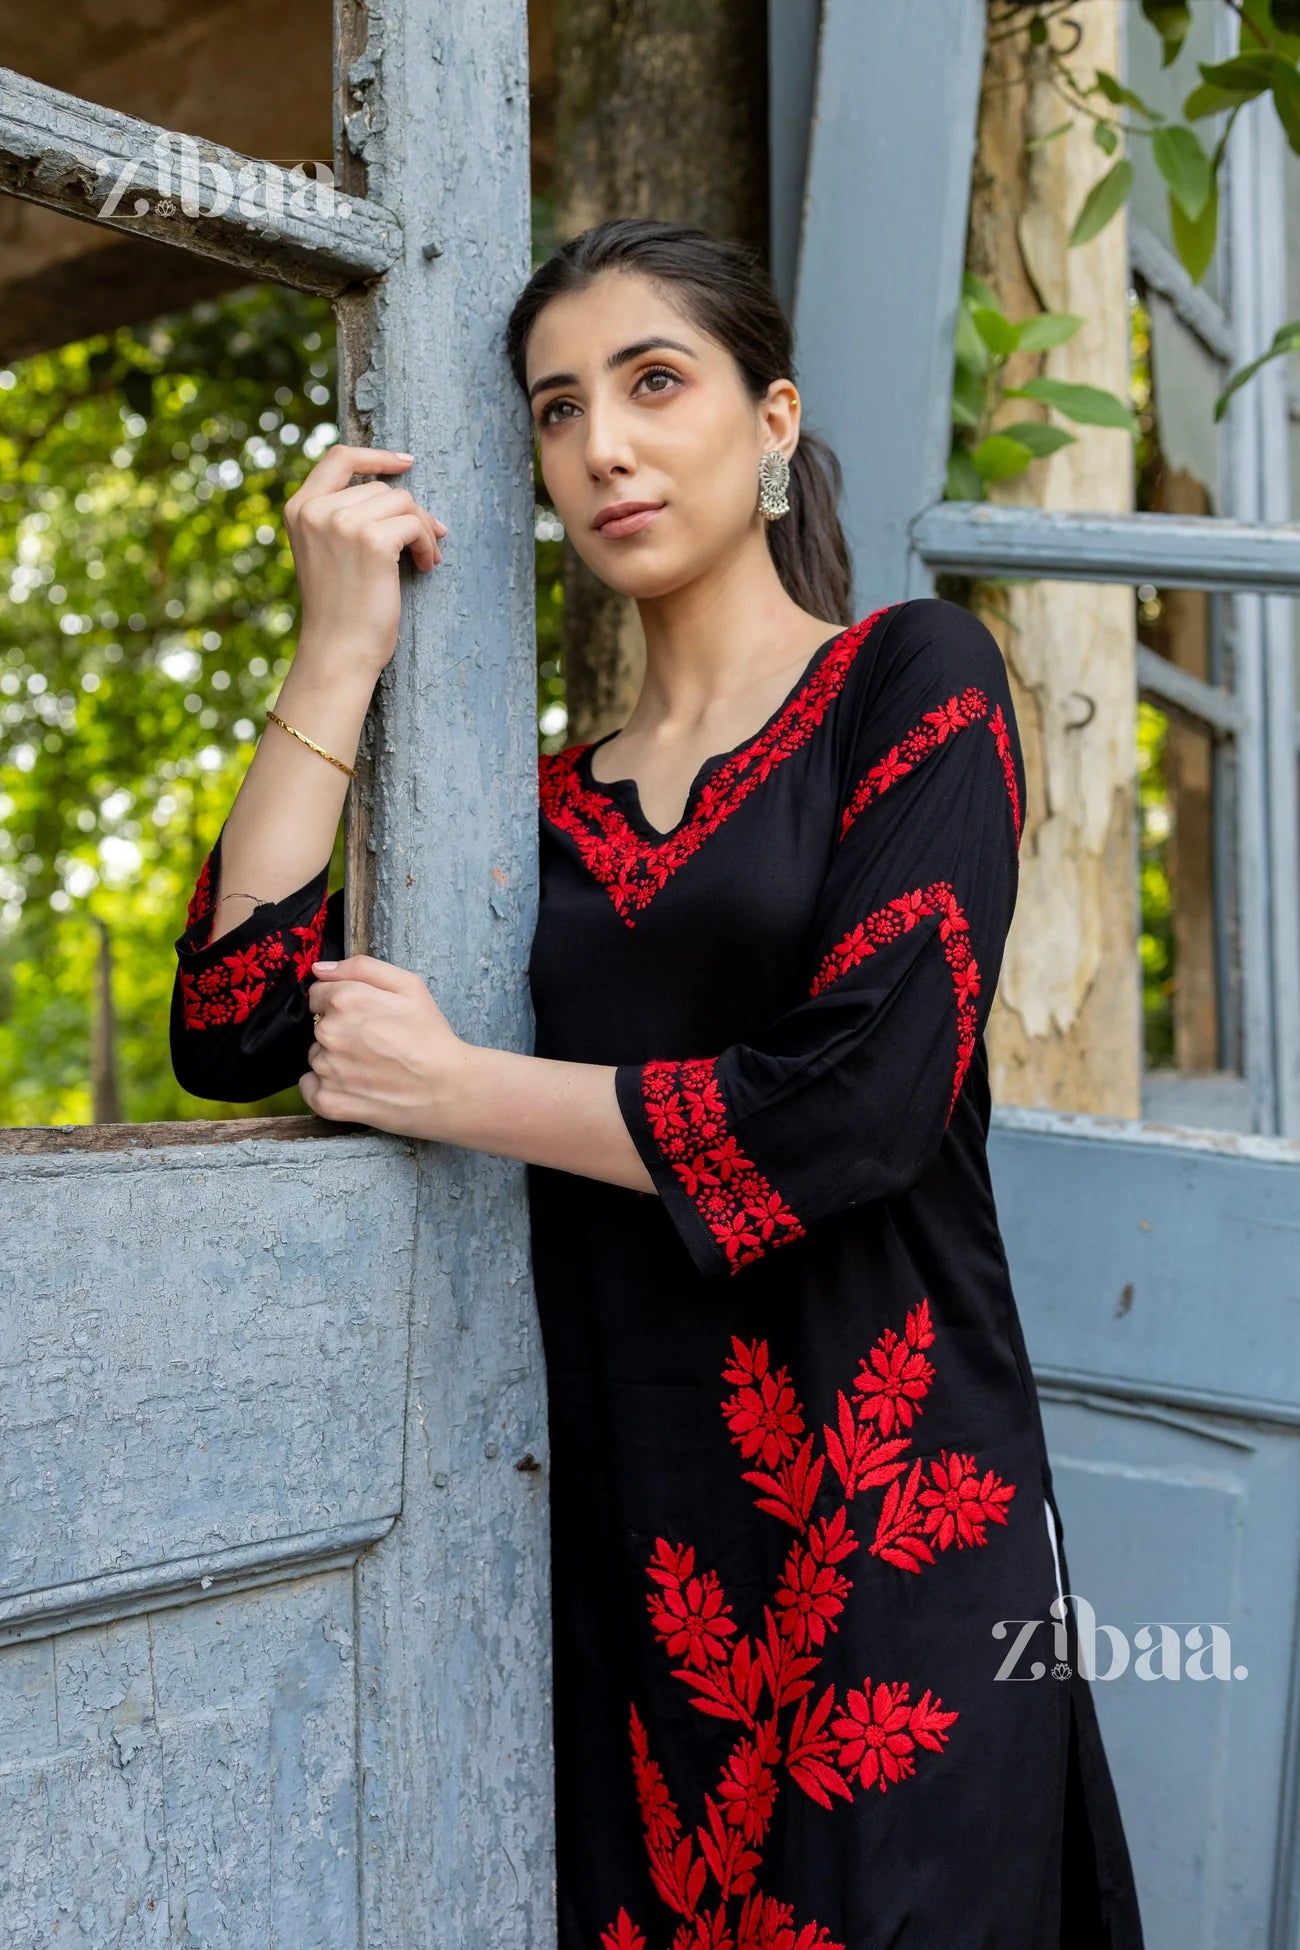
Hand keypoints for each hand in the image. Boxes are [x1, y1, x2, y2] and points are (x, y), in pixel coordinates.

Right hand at [283, 444, 448, 682]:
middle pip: (382, 487)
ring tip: (424, 559)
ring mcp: (342, 522)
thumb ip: (342, 518)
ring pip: (403, 502)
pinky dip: (428, 544)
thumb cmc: (340, 610)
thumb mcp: (327, 552)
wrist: (338, 650)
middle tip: (426, 543)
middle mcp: (316, 510)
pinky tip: (426, 565)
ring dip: (423, 530)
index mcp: (299, 509)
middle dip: (411, 513)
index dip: (377, 455)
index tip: (406, 463)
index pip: (339, 458)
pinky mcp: (372, 540)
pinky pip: (415, 524)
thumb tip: (399, 491)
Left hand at [300, 954, 469, 1139]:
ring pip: (317, 1056)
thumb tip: (320, 969)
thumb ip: (362, 967)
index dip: (342, 1002)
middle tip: (375, 1043)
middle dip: (340, 1029)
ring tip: (371, 1066)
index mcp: (346, 999)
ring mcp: (326, 1069)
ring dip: (334, 1059)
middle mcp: (329, 1033)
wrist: (448, 1089)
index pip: (318, 993)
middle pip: (318, 1025)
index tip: (365, 1016)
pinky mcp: (328, 1101)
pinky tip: (354, 1086)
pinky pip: (309, 1087)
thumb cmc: (431, 1036)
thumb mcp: (409, 985)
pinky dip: (325, 1087)